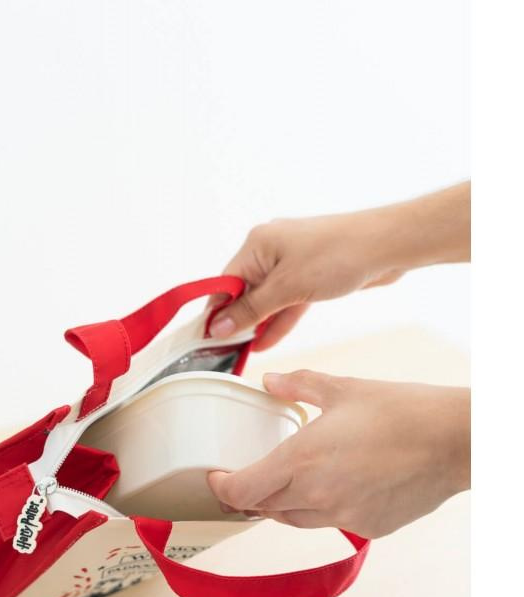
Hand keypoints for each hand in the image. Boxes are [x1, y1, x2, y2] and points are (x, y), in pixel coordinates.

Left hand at [207, 370, 469, 537]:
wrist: (456, 442)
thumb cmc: (401, 411)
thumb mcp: (342, 389)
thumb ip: (298, 386)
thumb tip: (269, 382)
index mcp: (301, 461)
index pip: (242, 491)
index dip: (221, 488)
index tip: (216, 478)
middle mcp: (316, 496)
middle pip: (263, 508)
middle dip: (250, 495)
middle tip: (247, 476)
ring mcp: (343, 517)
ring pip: (293, 520)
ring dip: (281, 504)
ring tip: (286, 481)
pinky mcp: (368, 528)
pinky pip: (329, 523)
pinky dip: (321, 509)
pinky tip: (334, 486)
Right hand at [210, 183, 470, 348]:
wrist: (388, 245)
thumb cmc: (338, 255)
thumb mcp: (287, 288)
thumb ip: (251, 310)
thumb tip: (218, 326)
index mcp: (257, 244)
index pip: (225, 283)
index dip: (216, 312)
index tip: (207, 339)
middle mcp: (270, 249)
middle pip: (244, 292)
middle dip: (237, 321)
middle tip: (226, 351)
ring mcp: (291, 262)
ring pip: (267, 299)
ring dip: (258, 325)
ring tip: (244, 352)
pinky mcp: (309, 274)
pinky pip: (286, 300)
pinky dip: (278, 320)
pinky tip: (266, 341)